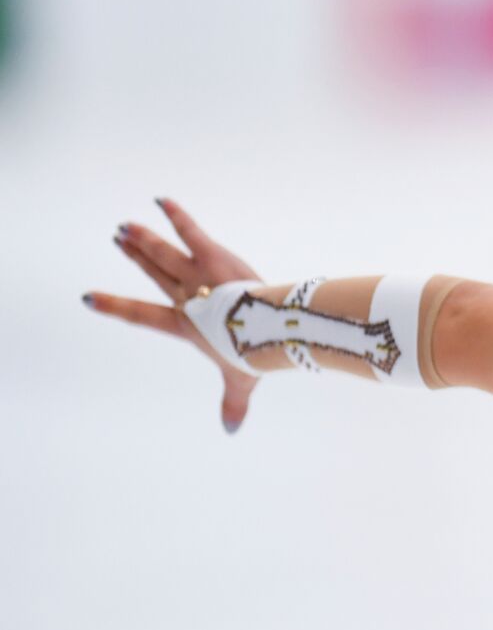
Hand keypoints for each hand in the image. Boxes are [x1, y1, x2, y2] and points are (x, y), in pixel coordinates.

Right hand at [85, 198, 264, 432]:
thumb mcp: (240, 381)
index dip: (114, 306)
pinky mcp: (212, 256)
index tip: (89, 297)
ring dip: (144, 238)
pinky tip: (161, 200)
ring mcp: (196, 275)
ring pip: (163, 253)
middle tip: (118, 238)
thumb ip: (233, 403)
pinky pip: (190, 231)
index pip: (142, 315)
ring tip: (126, 226)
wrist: (267, 331)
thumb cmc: (254, 356)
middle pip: (154, 273)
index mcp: (186, 325)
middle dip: (136, 256)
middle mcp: (186, 298)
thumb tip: (231, 429)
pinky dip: (176, 215)